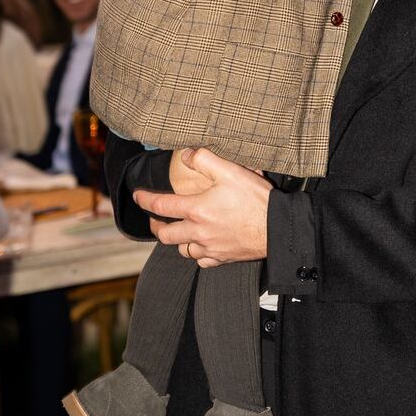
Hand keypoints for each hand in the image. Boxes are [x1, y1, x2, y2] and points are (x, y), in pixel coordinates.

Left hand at [136, 147, 271, 266]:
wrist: (276, 228)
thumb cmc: (255, 200)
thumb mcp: (231, 171)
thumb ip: (206, 159)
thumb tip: (187, 154)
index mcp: (197, 209)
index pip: (161, 205)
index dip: (145, 199)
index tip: (138, 196)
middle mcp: (198, 232)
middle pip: (165, 234)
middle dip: (155, 226)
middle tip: (154, 220)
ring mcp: (210, 248)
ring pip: (182, 250)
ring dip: (177, 241)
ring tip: (178, 232)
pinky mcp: (222, 258)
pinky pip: (202, 261)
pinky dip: (198, 254)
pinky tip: (202, 246)